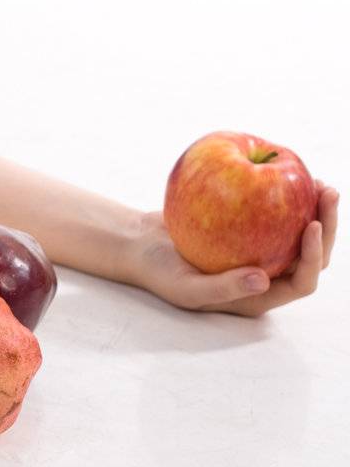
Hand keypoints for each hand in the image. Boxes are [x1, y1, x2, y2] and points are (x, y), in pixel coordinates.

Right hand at [121, 180, 337, 315]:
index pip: (302, 282)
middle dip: (327, 226)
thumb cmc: (159, 272)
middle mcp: (266, 276)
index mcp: (258, 296)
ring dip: (314, 209)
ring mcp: (259, 252)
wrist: (139, 247)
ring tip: (317, 180)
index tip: (311, 225)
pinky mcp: (249, 231)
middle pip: (312, 256)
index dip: (315, 257)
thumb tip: (262, 280)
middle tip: (327, 191)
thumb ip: (222, 288)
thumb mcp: (185, 287)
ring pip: (299, 233)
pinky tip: (284, 171)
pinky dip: (285, 196)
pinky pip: (275, 214)